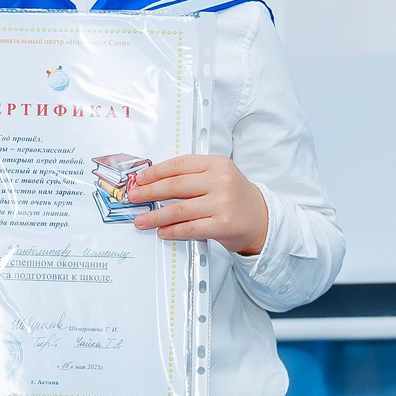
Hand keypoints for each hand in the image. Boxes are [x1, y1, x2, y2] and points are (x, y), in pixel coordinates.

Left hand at [129, 155, 267, 254]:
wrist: (261, 220)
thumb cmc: (235, 198)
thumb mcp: (218, 177)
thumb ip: (192, 177)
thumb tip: (155, 183)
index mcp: (217, 164)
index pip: (179, 165)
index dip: (155, 172)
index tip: (140, 180)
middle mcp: (221, 181)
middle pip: (175, 186)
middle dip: (149, 192)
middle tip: (135, 198)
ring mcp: (222, 203)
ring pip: (179, 210)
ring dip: (156, 216)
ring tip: (142, 220)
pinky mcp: (222, 225)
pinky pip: (189, 228)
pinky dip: (172, 231)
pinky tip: (162, 232)